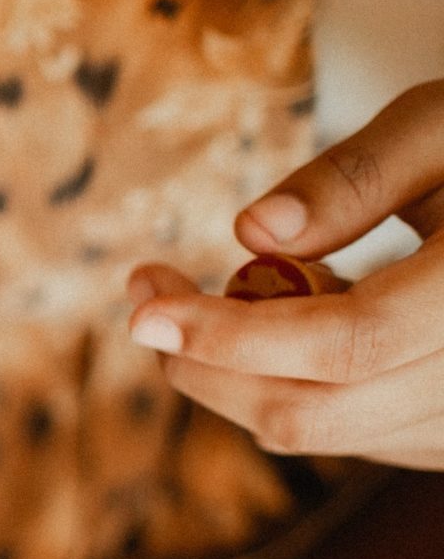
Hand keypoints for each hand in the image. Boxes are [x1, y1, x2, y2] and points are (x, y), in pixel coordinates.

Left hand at [127, 81, 443, 467]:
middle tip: (148, 296)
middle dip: (205, 364)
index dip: (231, 337)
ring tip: (230, 291)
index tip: (144, 309)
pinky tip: (290, 319)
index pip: (345, 345)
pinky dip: (288, 384)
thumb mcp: (442, 126)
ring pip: (317, 431)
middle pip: (310, 410)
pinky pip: (345, 432)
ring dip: (239, 374)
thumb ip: (355, 177)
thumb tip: (254, 232)